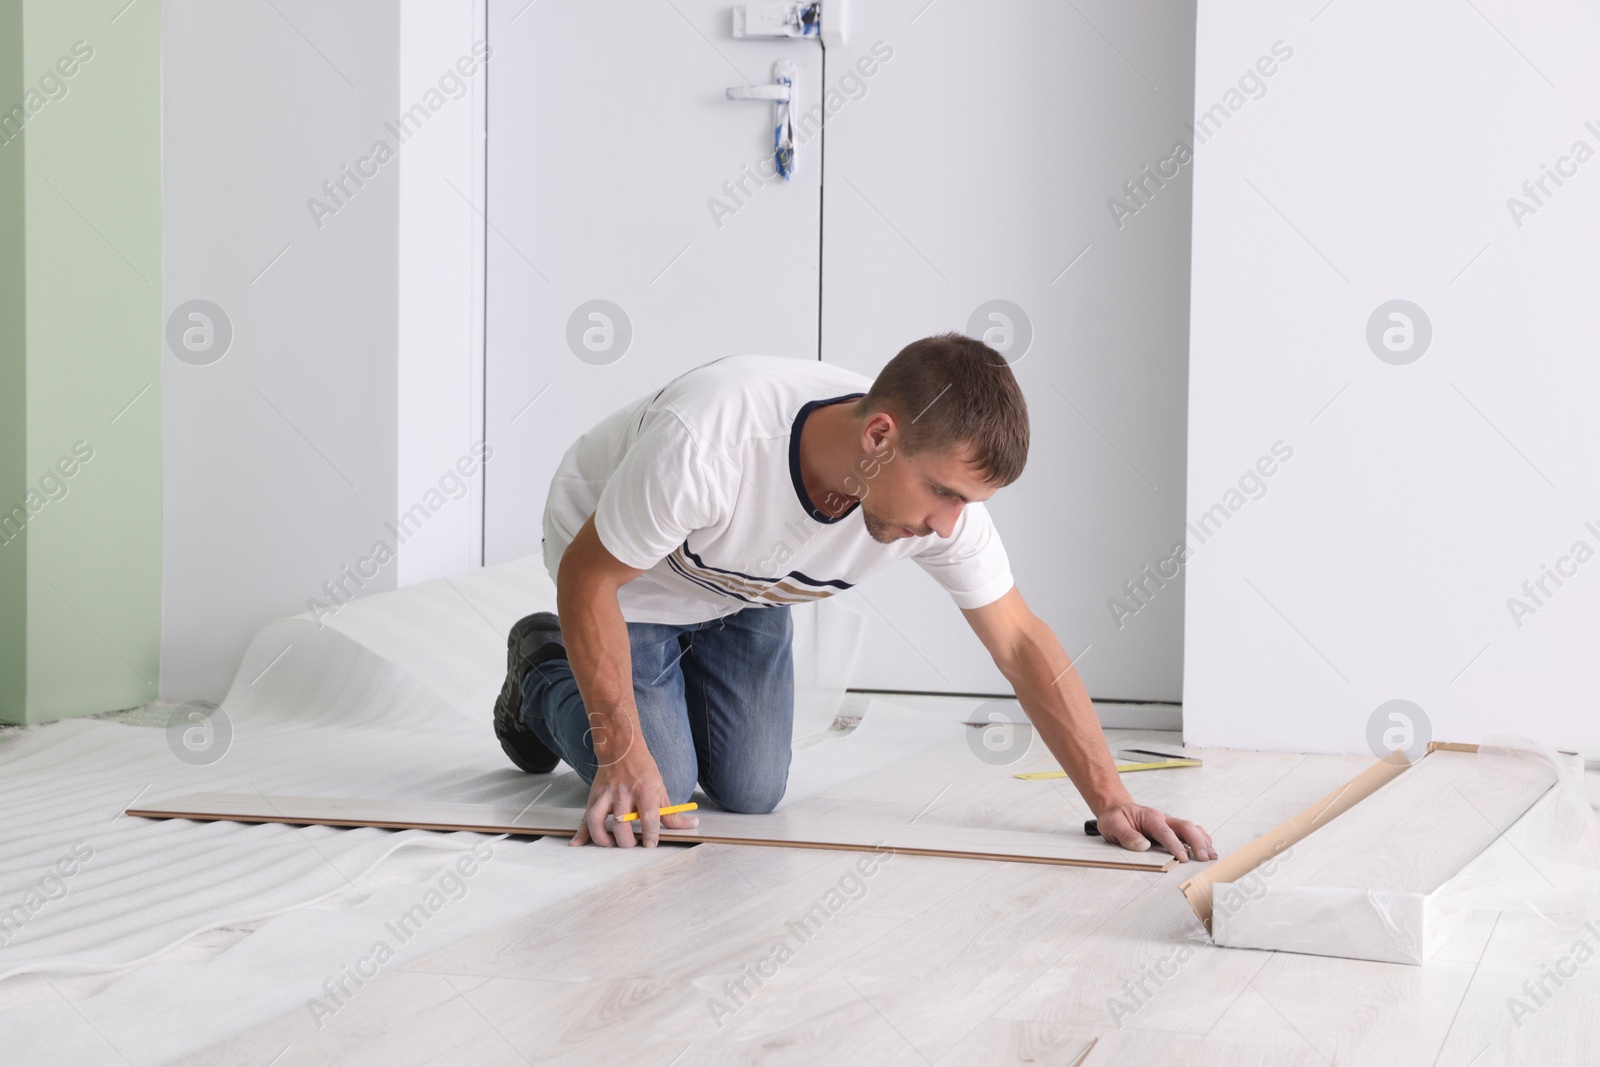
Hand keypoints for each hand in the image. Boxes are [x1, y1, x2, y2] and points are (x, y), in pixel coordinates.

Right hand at [570, 749, 698, 848]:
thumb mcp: (661, 788)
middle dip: (627, 841)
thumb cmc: (643, 770)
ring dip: (603, 839)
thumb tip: (690, 826)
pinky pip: (584, 818)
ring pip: (598, 821)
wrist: (621, 749)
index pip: (648, 817)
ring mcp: (606, 795)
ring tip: (611, 844)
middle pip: (622, 824)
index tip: (651, 844)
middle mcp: (623, 793)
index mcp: (644, 790)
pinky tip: (577, 844)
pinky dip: (580, 833)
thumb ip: (671, 812)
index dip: (651, 834)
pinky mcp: (593, 798)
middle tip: (632, 844)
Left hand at [1095, 802, 1215, 862]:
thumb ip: (1126, 835)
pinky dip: (1201, 838)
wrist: (1116, 807)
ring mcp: (1168, 822)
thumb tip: (1142, 846)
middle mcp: (1162, 818)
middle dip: (1197, 842)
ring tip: (1211, 855)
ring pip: (1191, 828)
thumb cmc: (1115, 816)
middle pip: (1185, 827)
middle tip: (1204, 858)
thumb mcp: (1112, 824)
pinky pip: (1190, 830)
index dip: (1176, 845)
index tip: (1184, 858)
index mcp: (1149, 817)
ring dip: (1202, 841)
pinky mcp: (1171, 828)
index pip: (1165, 832)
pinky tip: (1207, 847)